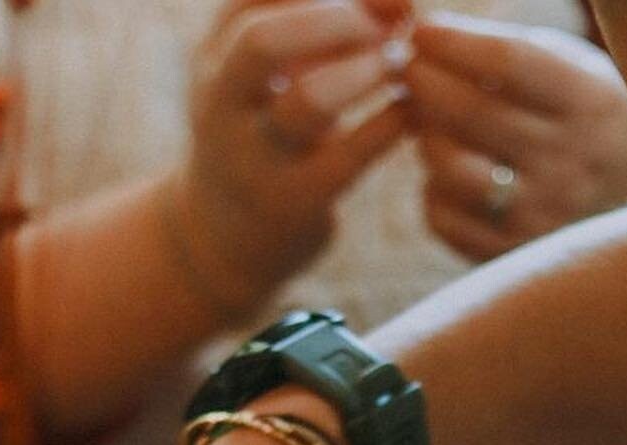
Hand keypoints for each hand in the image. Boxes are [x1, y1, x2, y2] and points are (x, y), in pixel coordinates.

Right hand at [169, 0, 411, 310]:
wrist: (225, 239)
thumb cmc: (263, 133)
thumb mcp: (261, 75)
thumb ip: (311, 29)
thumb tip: (399, 4)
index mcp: (215, 59)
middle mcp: (223, 106)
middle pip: (263, 41)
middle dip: (337, 19)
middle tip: (387, 26)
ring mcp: (257, 159)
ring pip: (309, 101)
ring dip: (366, 72)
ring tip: (399, 63)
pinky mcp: (295, 204)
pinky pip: (350, 156)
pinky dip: (391, 123)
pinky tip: (411, 112)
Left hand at [407, 14, 626, 259]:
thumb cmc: (587, 122)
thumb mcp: (577, 72)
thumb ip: (515, 55)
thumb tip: (430, 39)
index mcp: (589, 103)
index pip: (509, 63)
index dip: (455, 43)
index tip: (422, 31)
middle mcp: (567, 162)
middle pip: (473, 115)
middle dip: (425, 83)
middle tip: (404, 68)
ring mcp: (540, 215)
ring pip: (452, 171)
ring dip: (425, 139)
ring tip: (424, 124)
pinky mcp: (513, 254)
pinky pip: (445, 220)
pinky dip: (431, 191)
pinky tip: (442, 175)